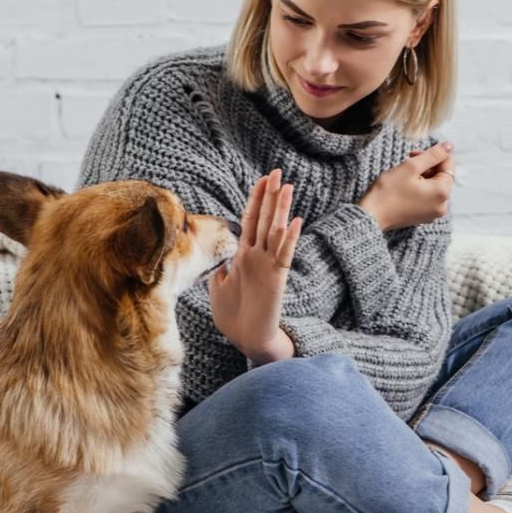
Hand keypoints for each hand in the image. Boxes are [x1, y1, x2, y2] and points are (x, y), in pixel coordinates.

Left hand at [207, 168, 302, 363]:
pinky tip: (295, 221)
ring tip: (287, 186)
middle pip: (264, 219)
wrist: (247, 341)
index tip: (261, 179)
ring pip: (276, 231)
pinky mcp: (276, 278)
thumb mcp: (218, 288)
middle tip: (276, 172)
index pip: (250, 221)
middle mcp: (258, 256)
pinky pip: (284, 254)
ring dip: (281, 209)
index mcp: (244, 256)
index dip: (255, 200)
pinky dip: (290, 238)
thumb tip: (216, 257)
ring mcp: (268, 266)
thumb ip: (219, 269)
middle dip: (269, 195)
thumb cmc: (233, 318)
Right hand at [358, 141, 454, 231]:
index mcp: (443, 192)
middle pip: (442, 176)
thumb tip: (450, 146)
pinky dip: (420, 189)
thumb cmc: (389, 191)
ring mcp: (434, 213)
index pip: (448, 164)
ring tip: (404, 178)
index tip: (413, 155)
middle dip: (427, 167)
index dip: (432, 155)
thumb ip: (433, 154)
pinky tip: (405, 188)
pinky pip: (428, 197)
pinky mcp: (425, 217)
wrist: (371, 216)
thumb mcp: (411, 167)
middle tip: (406, 165)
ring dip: (422, 177)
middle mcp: (443, 205)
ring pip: (434, 186)